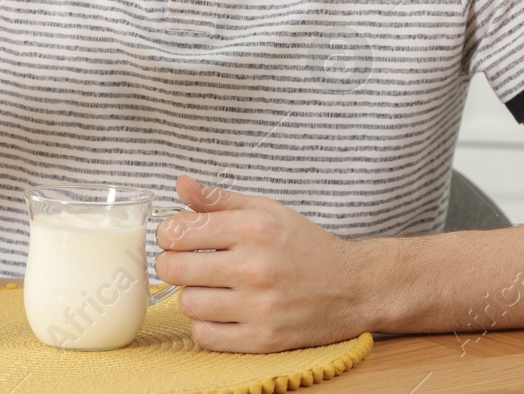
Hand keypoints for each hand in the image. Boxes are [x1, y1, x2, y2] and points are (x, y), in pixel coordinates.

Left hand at [154, 174, 376, 352]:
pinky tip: (223, 312)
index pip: (178, 230)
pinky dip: (207, 325)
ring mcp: (260, 307)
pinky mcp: (263, 340)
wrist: (354, 287)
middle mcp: (255, 266)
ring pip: (187, 304)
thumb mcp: (266, 211)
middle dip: (170, 264)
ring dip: (192, 296)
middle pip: (174, 268)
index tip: (177, 237)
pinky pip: (205, 336)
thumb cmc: (306, 246)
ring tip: (211, 288)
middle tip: (184, 263)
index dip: (168, 233)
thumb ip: (219, 199)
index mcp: (253, 227)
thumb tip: (181, 184)